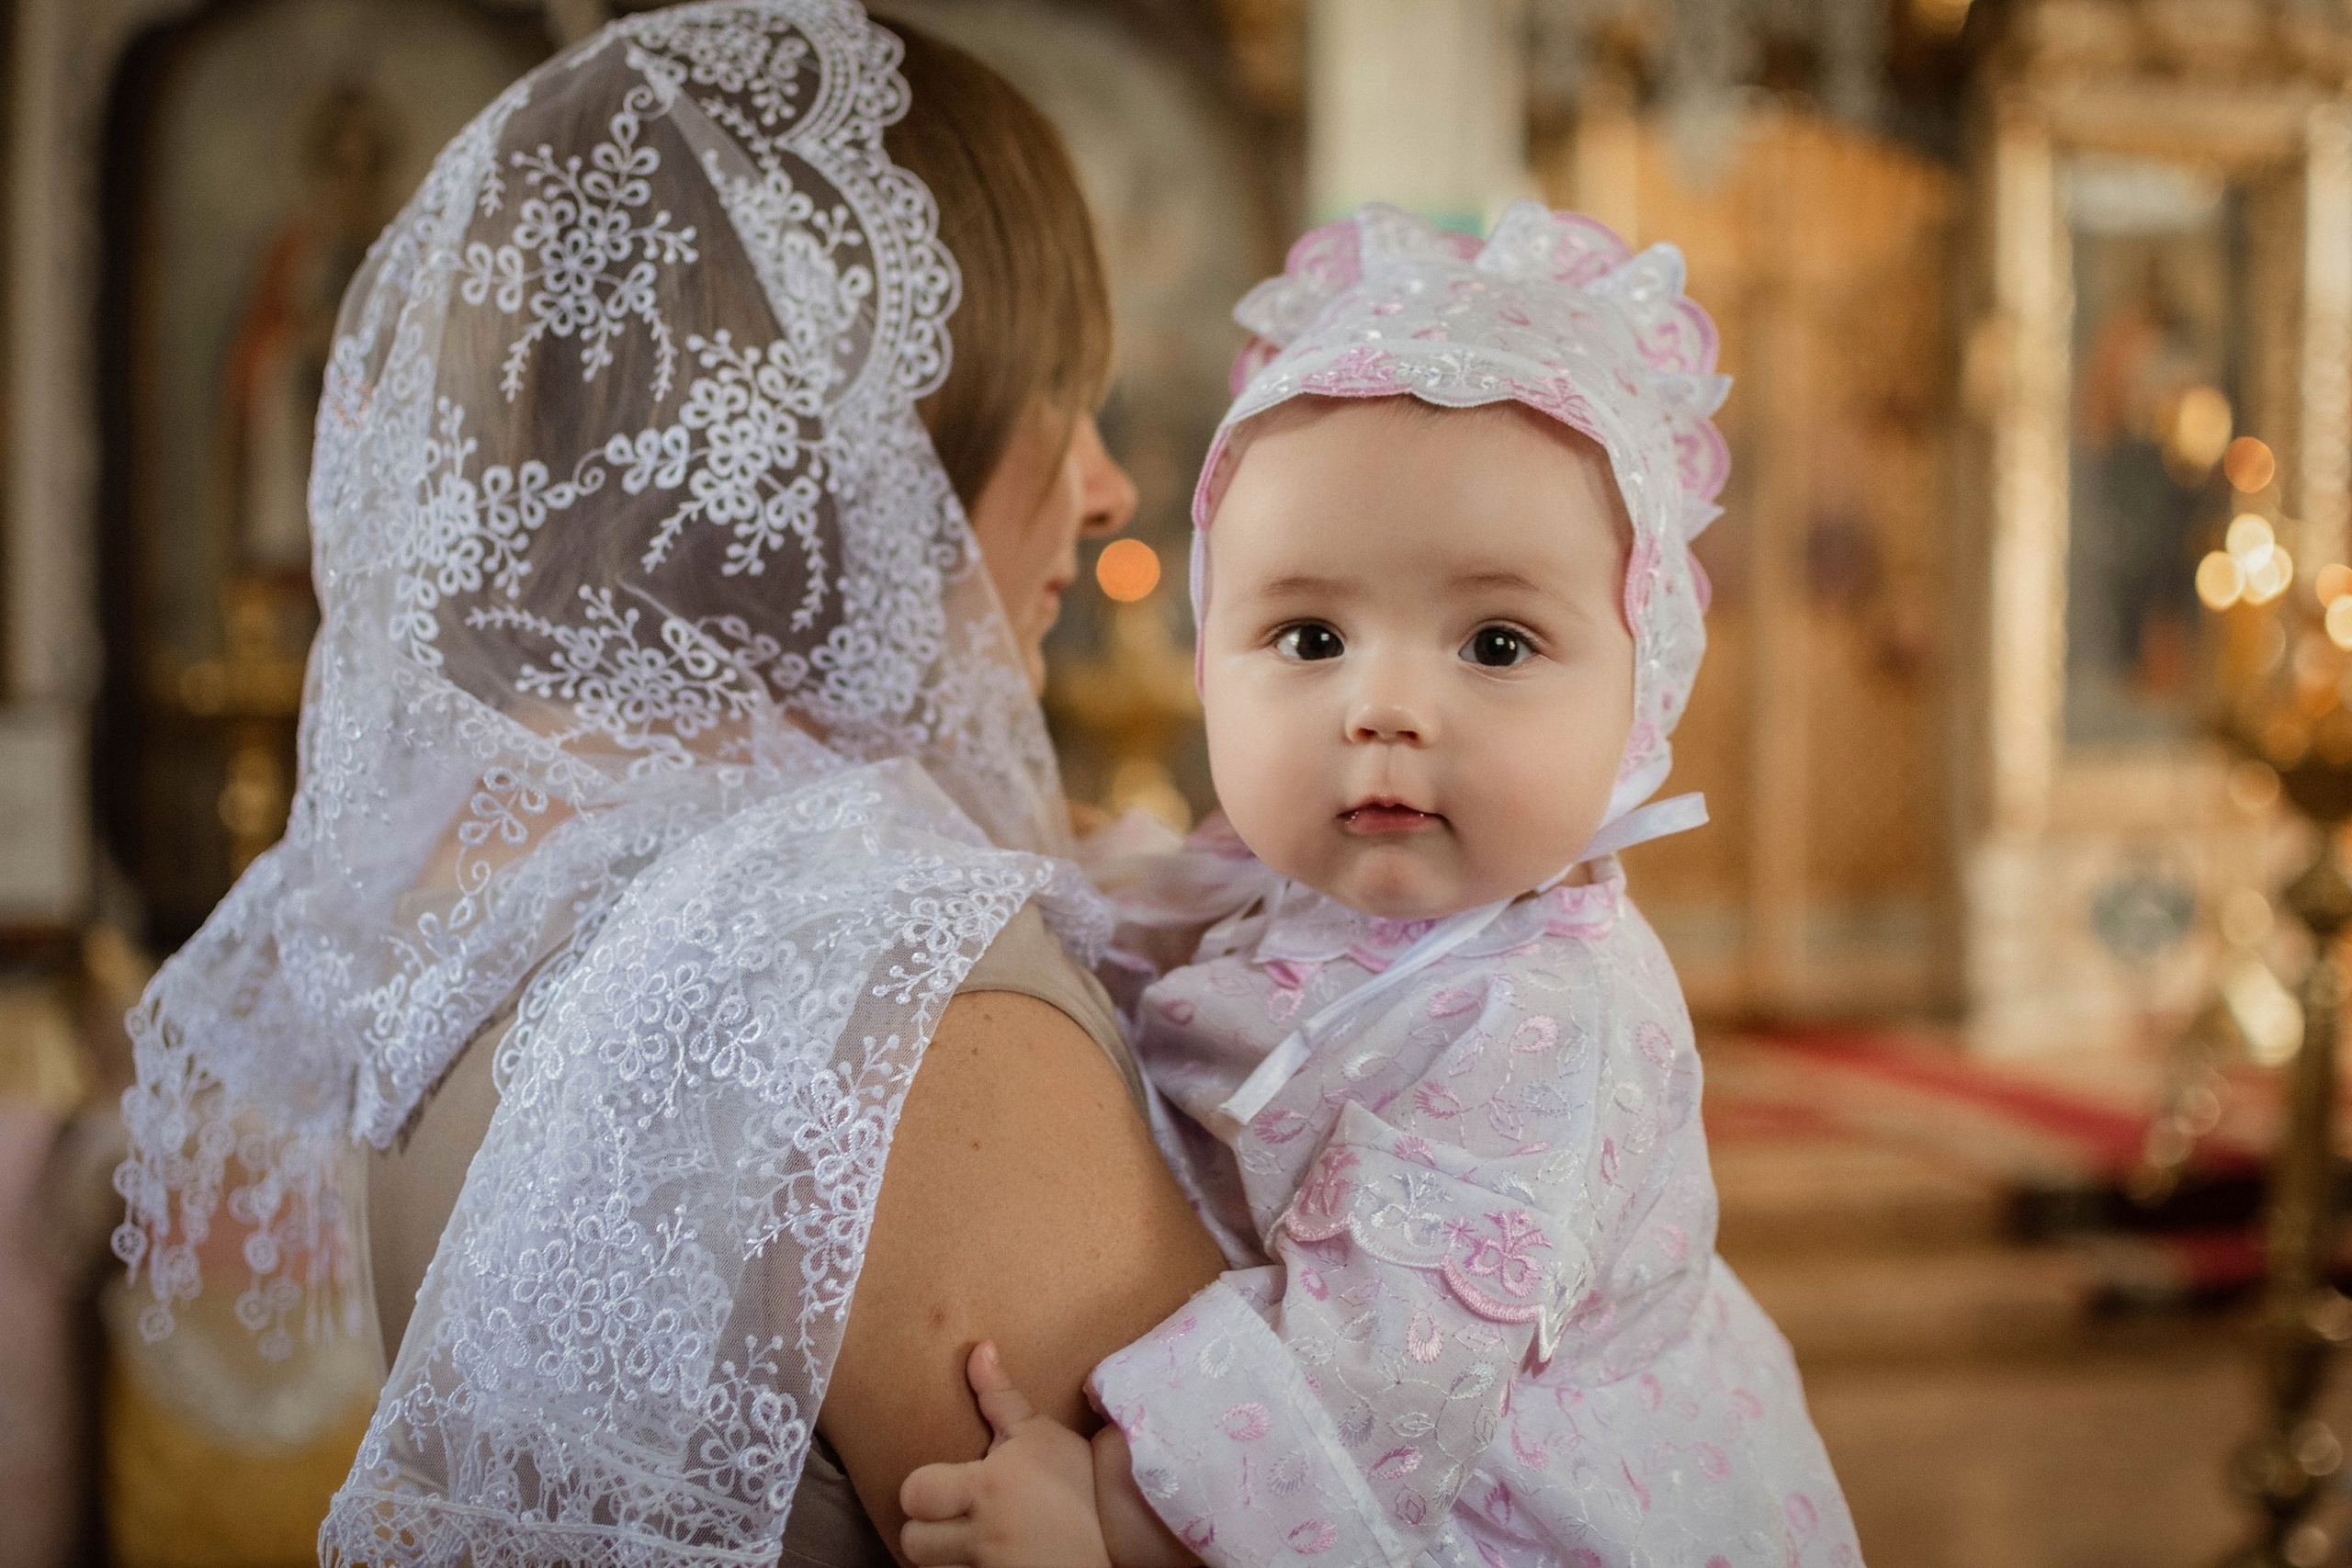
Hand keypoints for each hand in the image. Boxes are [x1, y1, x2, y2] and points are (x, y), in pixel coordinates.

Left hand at [900, 1342, 1111, 1567]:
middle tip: (948, 1519)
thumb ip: (999, 1396)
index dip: (921, 1490)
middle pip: (913, 1541)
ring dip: (945, 1556)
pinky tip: (992, 1559)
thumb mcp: (1039, 1432)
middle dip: (924, 1531)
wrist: (1123, 1532)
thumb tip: (979, 1349)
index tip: (942, 1485)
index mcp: (984, 1488)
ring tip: (966, 1542)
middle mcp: (982, 1533)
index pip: (915, 1492)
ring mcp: (992, 1567)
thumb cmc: (1079, 1480)